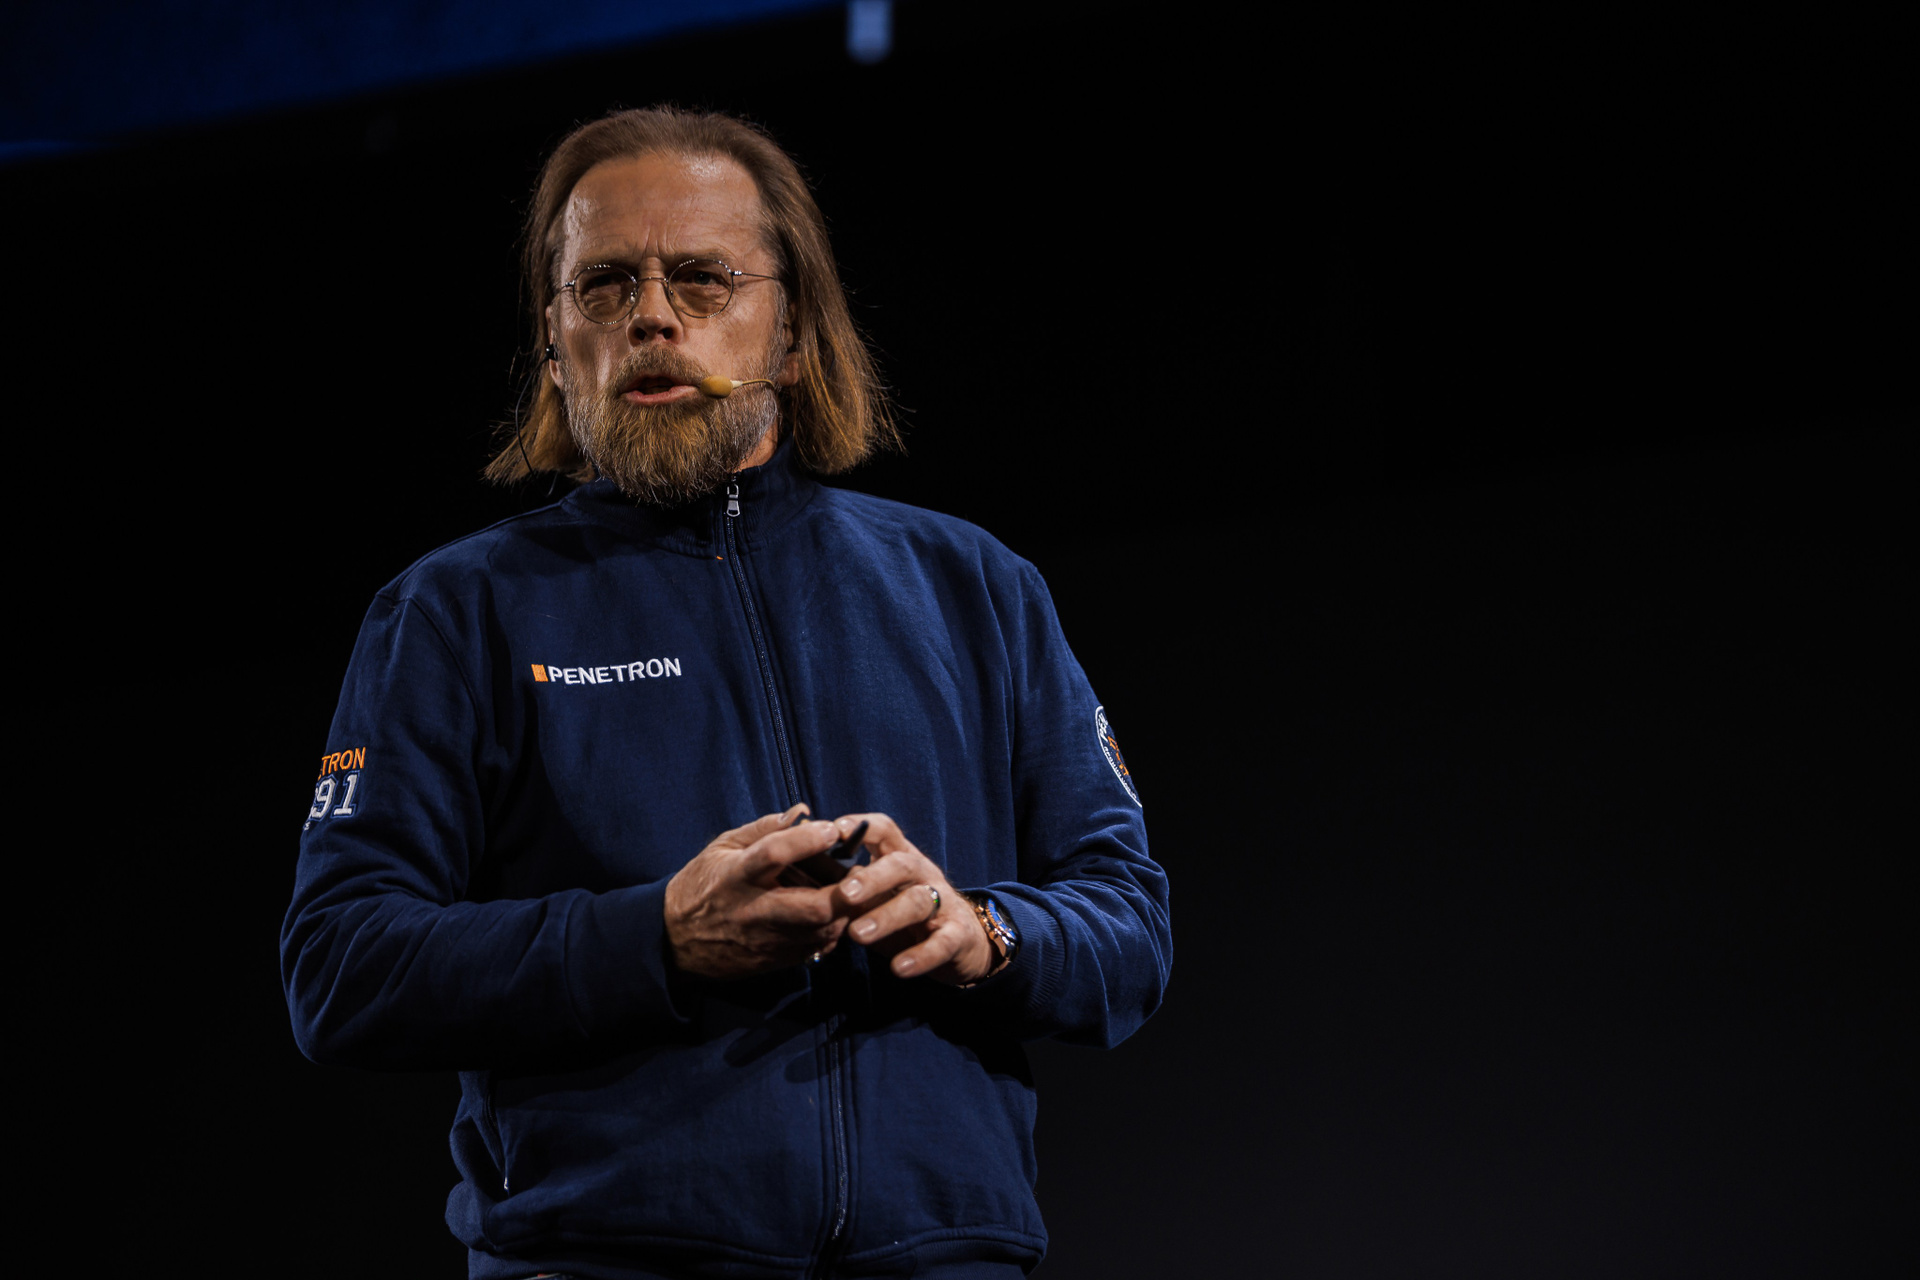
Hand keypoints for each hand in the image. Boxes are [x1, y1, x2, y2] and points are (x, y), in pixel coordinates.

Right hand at [664, 806, 848, 978]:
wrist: (676, 942)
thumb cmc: (703, 886)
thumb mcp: (723, 848)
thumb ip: (763, 829)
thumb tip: (802, 811)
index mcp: (737, 875)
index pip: (775, 854)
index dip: (808, 840)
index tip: (832, 829)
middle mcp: (755, 910)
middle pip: (813, 906)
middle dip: (844, 890)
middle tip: (859, 871)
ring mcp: (768, 940)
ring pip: (823, 930)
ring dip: (845, 909)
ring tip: (851, 889)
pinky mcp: (776, 960)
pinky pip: (818, 947)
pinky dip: (834, 928)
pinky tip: (834, 912)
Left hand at [830, 813, 994, 984]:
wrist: (961, 942)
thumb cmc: (903, 914)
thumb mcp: (876, 896)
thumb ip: (846, 889)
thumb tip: (797, 879)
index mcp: (900, 857)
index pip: (884, 830)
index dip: (861, 827)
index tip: (834, 831)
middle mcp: (923, 874)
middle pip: (900, 865)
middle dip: (872, 878)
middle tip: (844, 894)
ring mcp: (943, 903)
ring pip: (918, 902)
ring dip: (887, 917)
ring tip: (857, 935)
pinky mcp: (957, 935)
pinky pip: (941, 943)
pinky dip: (920, 956)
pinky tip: (898, 969)